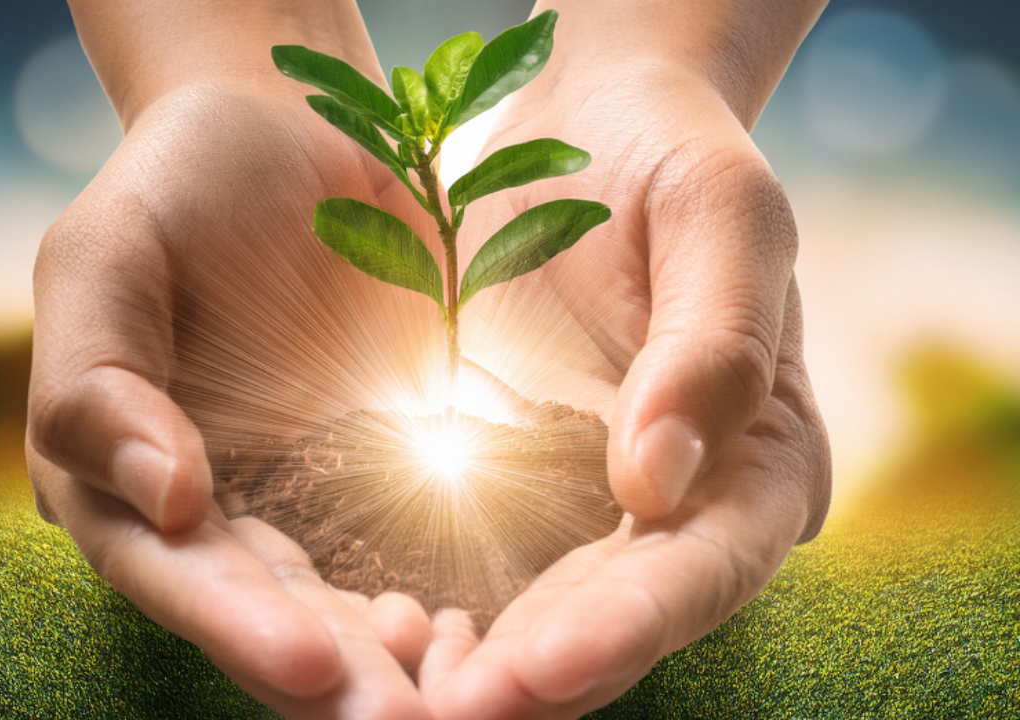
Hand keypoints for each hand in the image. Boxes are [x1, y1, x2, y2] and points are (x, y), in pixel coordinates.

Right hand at [26, 80, 443, 718]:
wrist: (287, 136)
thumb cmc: (176, 187)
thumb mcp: (104, 254)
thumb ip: (98, 379)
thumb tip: (163, 501)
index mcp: (117, 481)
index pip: (173, 571)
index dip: (234, 623)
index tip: (310, 663)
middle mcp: (209, 517)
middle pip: (266, 618)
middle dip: (335, 680)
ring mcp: (299, 502)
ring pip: (344, 610)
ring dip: (397, 669)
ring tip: (456, 707)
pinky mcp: (379, 476)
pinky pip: (413, 553)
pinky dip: (446, 605)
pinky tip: (484, 634)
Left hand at [420, 53, 830, 719]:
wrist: (595, 138)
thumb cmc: (674, 162)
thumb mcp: (721, 215)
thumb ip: (713, 343)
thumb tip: (659, 484)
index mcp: (761, 459)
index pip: (703, 566)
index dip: (627, 626)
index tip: (539, 666)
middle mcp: (687, 510)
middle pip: (619, 620)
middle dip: (536, 679)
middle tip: (444, 716)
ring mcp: (602, 510)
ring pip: (546, 619)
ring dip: (477, 672)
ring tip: (397, 701)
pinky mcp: (525, 490)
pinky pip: (482, 570)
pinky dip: (435, 613)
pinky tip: (377, 633)